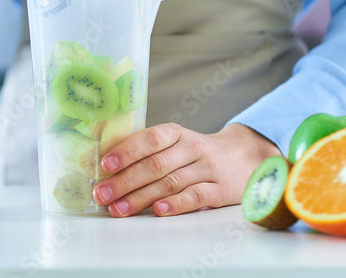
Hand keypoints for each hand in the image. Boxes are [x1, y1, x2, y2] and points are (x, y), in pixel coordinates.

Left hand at [92, 122, 280, 216]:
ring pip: (171, 182)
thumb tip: (107, 168)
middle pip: (156, 164)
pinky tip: (158, 211)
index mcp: (176, 134)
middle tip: (102, 194)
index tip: (105, 165)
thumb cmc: (196, 154)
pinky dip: (176, 204)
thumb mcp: (176, 143)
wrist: (243, 157)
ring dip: (141, 197)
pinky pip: (196, 196)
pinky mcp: (220, 190)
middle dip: (125, 181)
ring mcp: (207, 168)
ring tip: (119, 209)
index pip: (150, 139)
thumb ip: (148, 151)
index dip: (127, 151)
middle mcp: (192, 148)